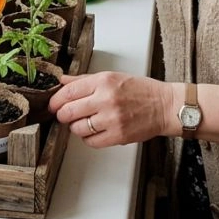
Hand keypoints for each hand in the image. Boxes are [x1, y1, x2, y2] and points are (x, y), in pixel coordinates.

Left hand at [48, 72, 173, 147]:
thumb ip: (85, 80)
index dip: (56, 101)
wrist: (164, 106)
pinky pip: (91, 142)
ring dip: (76, 127)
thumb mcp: (112, 77)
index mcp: (103, 82)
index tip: (54, 105)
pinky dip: (89, 138)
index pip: (68, 92)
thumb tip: (63, 81)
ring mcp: (112, 119)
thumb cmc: (141, 90)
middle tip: (65, 115)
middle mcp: (106, 99)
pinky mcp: (118, 136)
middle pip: (68, 112)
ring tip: (84, 122)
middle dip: (63, 115)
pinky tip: (95, 131)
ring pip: (77, 128)